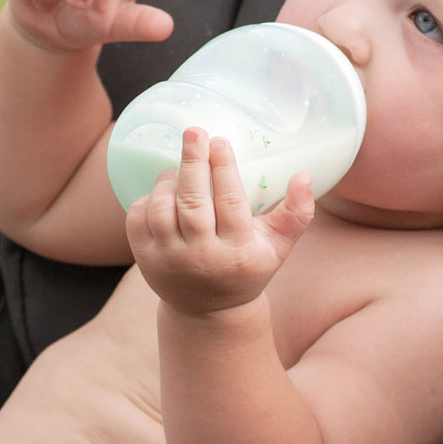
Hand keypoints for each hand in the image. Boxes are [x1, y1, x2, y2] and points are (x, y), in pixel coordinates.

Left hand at [126, 128, 317, 316]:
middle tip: (194, 132)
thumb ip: (297, 213)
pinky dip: (148, 197)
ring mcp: (167, 259)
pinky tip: (165, 191)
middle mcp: (200, 258)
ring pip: (161, 207)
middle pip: (192, 202)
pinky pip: (138, 217)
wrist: (208, 311)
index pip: (229, 204)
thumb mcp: (278, 246)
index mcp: (236, 252)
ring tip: (180, 167)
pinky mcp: (143, 258)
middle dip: (192, 162)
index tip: (220, 141)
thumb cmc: (247, 267)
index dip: (223, 169)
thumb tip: (305, 175)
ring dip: (168, 179)